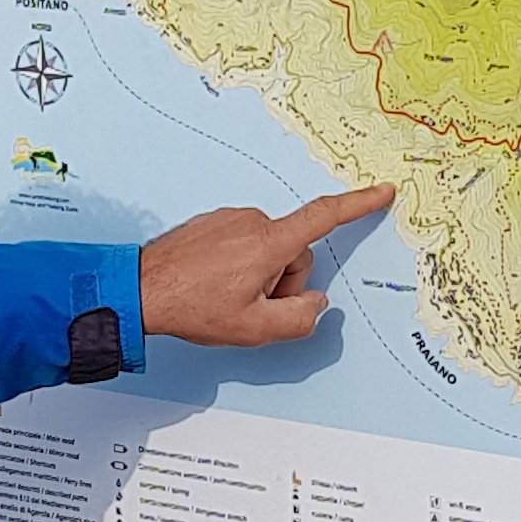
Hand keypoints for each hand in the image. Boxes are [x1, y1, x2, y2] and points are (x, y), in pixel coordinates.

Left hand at [139, 186, 394, 346]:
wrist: (139, 289)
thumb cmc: (193, 307)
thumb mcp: (254, 329)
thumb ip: (299, 319)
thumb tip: (316, 303)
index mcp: (269, 243)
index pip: (324, 217)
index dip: (358, 205)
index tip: (381, 192)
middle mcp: (252, 221)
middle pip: (293, 253)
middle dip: (282, 282)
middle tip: (249, 306)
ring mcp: (230, 219)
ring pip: (268, 250)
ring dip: (259, 276)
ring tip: (224, 296)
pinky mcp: (213, 222)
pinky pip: (243, 244)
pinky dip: (238, 265)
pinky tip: (213, 284)